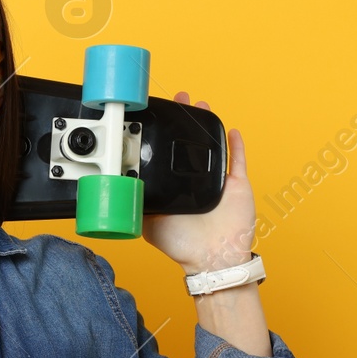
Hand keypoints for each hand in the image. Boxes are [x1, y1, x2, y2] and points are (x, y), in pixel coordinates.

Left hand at [140, 92, 256, 274]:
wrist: (212, 258)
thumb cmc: (181, 244)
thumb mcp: (148, 221)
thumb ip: (136, 202)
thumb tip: (117, 186)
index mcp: (176, 186)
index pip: (168, 153)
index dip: (163, 134)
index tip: (157, 115)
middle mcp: (195, 180)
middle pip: (191, 142)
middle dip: (186, 119)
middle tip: (179, 99)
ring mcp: (217, 180)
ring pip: (214, 145)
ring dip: (209, 123)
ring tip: (201, 104)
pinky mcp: (236, 184)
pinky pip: (239, 160)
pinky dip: (237, 145)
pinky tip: (232, 131)